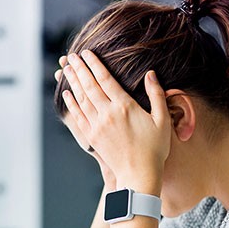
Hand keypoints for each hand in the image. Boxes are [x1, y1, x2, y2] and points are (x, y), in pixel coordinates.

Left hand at [60, 50, 170, 195]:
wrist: (139, 175)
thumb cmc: (155, 148)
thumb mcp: (162, 120)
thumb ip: (156, 95)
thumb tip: (151, 74)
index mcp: (125, 106)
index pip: (105, 79)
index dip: (95, 64)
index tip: (87, 52)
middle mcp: (107, 114)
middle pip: (89, 85)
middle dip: (79, 68)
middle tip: (71, 55)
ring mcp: (97, 125)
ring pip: (81, 98)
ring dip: (73, 82)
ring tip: (66, 68)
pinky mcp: (92, 136)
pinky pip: (78, 115)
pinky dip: (71, 103)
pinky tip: (67, 93)